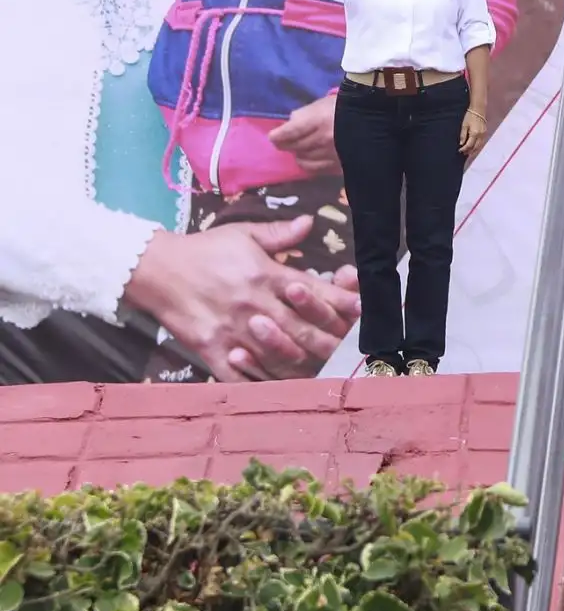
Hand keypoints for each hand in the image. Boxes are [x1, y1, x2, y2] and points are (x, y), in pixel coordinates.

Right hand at [123, 219, 361, 381]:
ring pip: (276, 355)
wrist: (154, 270)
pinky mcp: (211, 349)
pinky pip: (240, 373)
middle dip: (330, 340)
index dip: (340, 300)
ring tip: (327, 371)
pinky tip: (281, 388)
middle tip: (352, 349)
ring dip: (304, 363)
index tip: (362, 309)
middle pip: (301, 328)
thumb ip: (279, 233)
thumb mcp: (242, 234)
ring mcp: (233, 330)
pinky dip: (261, 382)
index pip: (312, 291)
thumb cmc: (203, 250)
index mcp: (265, 275)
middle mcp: (254, 305)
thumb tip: (310, 223)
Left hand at [267, 93, 339, 173]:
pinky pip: (317, 169)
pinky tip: (313, 158)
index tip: (274, 136)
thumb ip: (303, 115)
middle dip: (287, 145)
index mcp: (317, 121)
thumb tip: (289, 125)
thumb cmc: (346, 105)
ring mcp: (332, 154)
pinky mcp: (340, 164)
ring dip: (299, 154)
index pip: (286, 134)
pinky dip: (311, 164)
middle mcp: (322, 140)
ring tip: (302, 149)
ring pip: (303, 161)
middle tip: (287, 141)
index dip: (276, 137)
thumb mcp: (321, 103)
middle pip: (293, 148)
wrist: (376, 116)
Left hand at [460, 108, 487, 155]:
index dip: (464, 149)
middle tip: (464, 153)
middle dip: (469, 151)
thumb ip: (463, 135)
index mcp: (474, 134)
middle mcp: (480, 135)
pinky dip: (477, 146)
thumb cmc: (470, 116)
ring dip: (474, 149)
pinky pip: (481, 142)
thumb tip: (461, 144)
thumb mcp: (464, 125)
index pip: (469, 145)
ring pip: (479, 145)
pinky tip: (474, 146)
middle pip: (475, 147)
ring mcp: (484, 134)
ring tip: (468, 152)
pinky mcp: (485, 133)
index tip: (460, 150)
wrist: (478, 110)